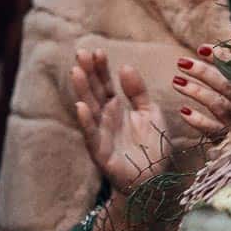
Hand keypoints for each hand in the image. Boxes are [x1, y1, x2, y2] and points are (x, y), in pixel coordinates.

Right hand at [70, 48, 222, 192]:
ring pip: (89, 108)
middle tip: (80, 52)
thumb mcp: (150, 112)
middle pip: (94, 91)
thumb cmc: (152, 146)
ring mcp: (101, 134)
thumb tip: (125, 66)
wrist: (154, 180)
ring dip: (82, 90)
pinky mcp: (100, 152)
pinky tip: (80, 106)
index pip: (105, 83)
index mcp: (117, 108)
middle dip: (88, 72)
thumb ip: (138, 91)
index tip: (97, 50)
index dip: (101, 68)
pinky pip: (92, 135)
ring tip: (76, 71)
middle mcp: (105, 119)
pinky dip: (86, 121)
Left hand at [171, 51, 230, 126]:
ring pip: (218, 105)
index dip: (222, 58)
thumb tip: (205, 50)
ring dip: (197, 92)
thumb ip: (230, 73)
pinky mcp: (229, 139)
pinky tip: (183, 111)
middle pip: (226, 86)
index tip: (202, 49)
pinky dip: (198, 120)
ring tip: (176, 81)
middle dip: (203, 72)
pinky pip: (213, 129)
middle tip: (181, 62)